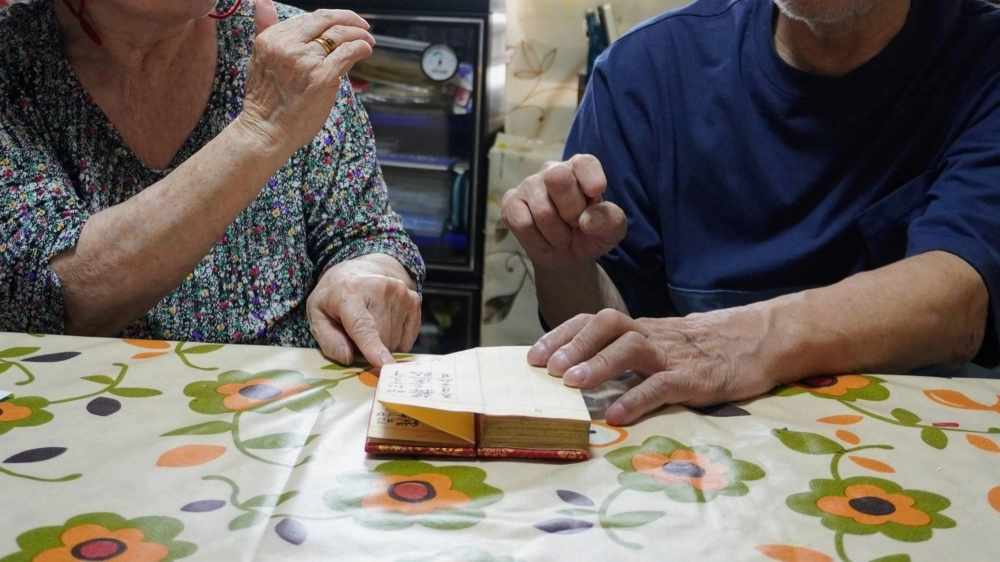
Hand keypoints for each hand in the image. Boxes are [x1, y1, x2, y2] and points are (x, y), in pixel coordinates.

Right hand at [238, 0, 375, 151]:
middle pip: (325, 20)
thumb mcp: (258, 57)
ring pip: (339, 35)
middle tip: (362, 25)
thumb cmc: (265, 100)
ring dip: (359, 34)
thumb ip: (265, 28)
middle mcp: (287, 45)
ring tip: (368, 40)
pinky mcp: (322, 77)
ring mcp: (306, 61)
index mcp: (272, 38)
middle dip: (349, 19)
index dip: (330, 18)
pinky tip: (366, 50)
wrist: (267, 130)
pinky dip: (361, 47)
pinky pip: (348, 53)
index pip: (308, 18)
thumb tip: (263, 2)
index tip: (342, 22)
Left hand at [307, 256, 420, 367]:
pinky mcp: (414, 300)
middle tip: (354, 337)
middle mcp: (379, 288)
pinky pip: (407, 339)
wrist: (359, 270)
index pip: (362, 325)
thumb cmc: (334, 296)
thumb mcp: (317, 314)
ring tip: (369, 327)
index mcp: (349, 292)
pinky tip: (384, 325)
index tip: (383, 363)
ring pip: (395, 342)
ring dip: (381, 344)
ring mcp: (400, 293)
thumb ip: (328, 339)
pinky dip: (395, 341)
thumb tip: (348, 358)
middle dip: (368, 349)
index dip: (372, 347)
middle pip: (381, 339)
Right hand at [501, 154, 626, 268]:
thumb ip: (611, 221)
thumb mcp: (611, 231)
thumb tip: (588, 220)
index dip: (590, 178)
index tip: (595, 196)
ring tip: (561, 236)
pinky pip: (523, 224)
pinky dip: (538, 242)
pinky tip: (543, 240)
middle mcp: (553, 170)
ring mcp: (529, 185)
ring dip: (557, 235)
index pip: (584, 162)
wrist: (566, 256)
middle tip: (575, 224)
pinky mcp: (511, 203)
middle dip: (571, 211)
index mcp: (579, 168)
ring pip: (542, 211)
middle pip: (557, 178)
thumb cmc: (589, 234)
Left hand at [528, 308, 793, 425]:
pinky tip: (616, 415)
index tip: (533, 355)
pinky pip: (662, 384)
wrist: (761, 339)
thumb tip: (581, 372)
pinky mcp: (696, 377)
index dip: (561, 335)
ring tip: (572, 385)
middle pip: (607, 325)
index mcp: (640, 327)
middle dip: (573, 345)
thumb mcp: (662, 344)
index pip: (593, 321)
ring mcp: (674, 354)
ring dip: (598, 364)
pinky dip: (637, 399)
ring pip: (631, 347)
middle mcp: (652, 334)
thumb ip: (628, 354)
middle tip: (546, 369)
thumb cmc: (704, 347)